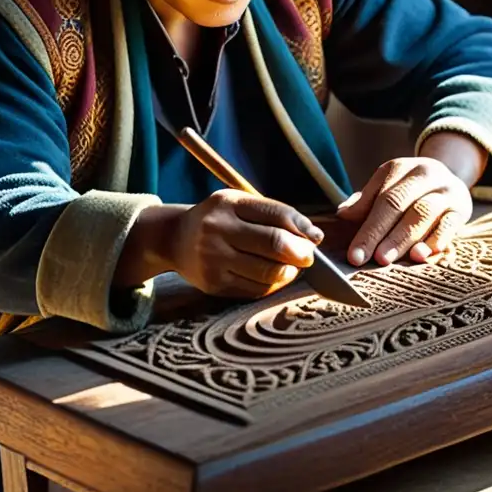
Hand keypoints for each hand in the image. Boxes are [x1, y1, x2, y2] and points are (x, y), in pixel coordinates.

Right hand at [165, 190, 322, 298]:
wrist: (174, 239)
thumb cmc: (218, 220)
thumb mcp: (238, 204)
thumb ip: (272, 214)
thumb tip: (313, 236)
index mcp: (228, 203)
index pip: (275, 213)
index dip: (302, 226)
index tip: (316, 236)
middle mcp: (217, 229)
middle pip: (274, 243)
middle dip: (301, 252)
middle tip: (309, 256)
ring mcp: (214, 259)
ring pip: (268, 272)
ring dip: (289, 272)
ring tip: (292, 267)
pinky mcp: (214, 284)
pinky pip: (255, 289)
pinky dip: (273, 285)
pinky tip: (274, 277)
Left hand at [336, 158, 472, 266]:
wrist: (450, 178)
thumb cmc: (409, 191)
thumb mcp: (387, 187)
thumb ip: (365, 202)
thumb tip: (343, 215)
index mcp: (400, 168)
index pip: (380, 198)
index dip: (366, 227)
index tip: (354, 254)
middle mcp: (425, 174)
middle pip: (399, 204)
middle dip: (381, 233)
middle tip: (370, 259)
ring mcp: (446, 190)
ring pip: (424, 213)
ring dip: (405, 238)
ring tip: (391, 259)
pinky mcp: (462, 209)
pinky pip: (449, 225)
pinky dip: (434, 241)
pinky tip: (420, 255)